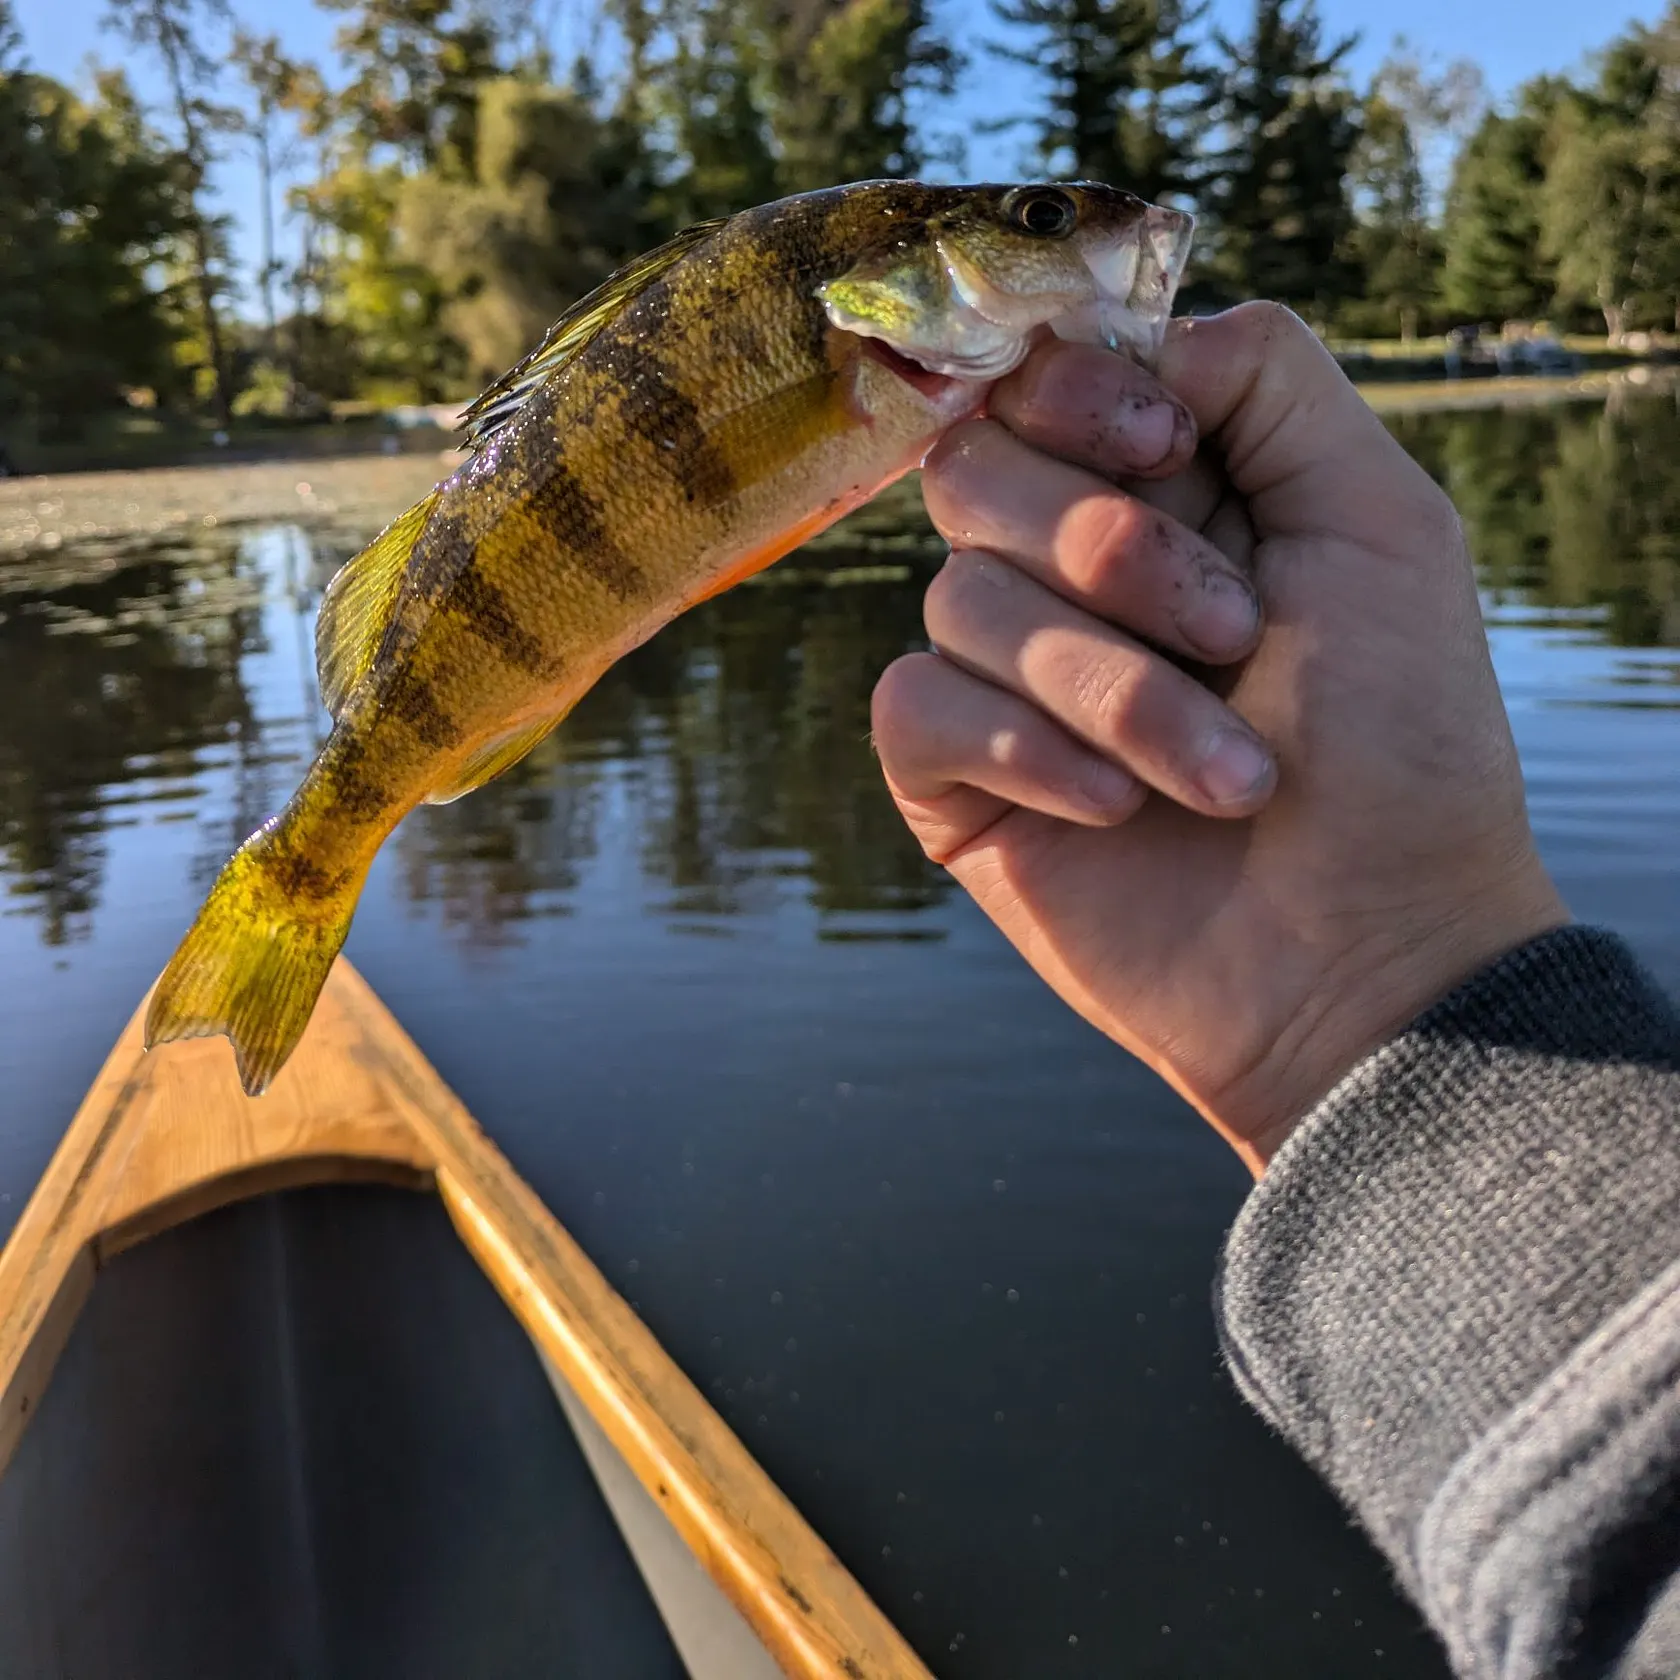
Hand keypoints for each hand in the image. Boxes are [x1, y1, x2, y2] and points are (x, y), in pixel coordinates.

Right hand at [873, 304, 1568, 1172]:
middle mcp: (1065, 575)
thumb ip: (1271, 380)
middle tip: (1235, 640)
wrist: (1365, 953)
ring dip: (1110, 690)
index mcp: (1160, 497)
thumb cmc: (1399, 745)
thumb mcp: (1382, 523)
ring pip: (960, 602)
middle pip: (973, 473)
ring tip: (1226, 779)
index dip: (1075, 397)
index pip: (1039, 382)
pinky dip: (1022, 748)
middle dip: (1107, 552)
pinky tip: (1112, 810)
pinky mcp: (956, 780)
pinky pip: (917, 707)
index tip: (1167, 454)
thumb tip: (1148, 340)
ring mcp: (1003, 680)